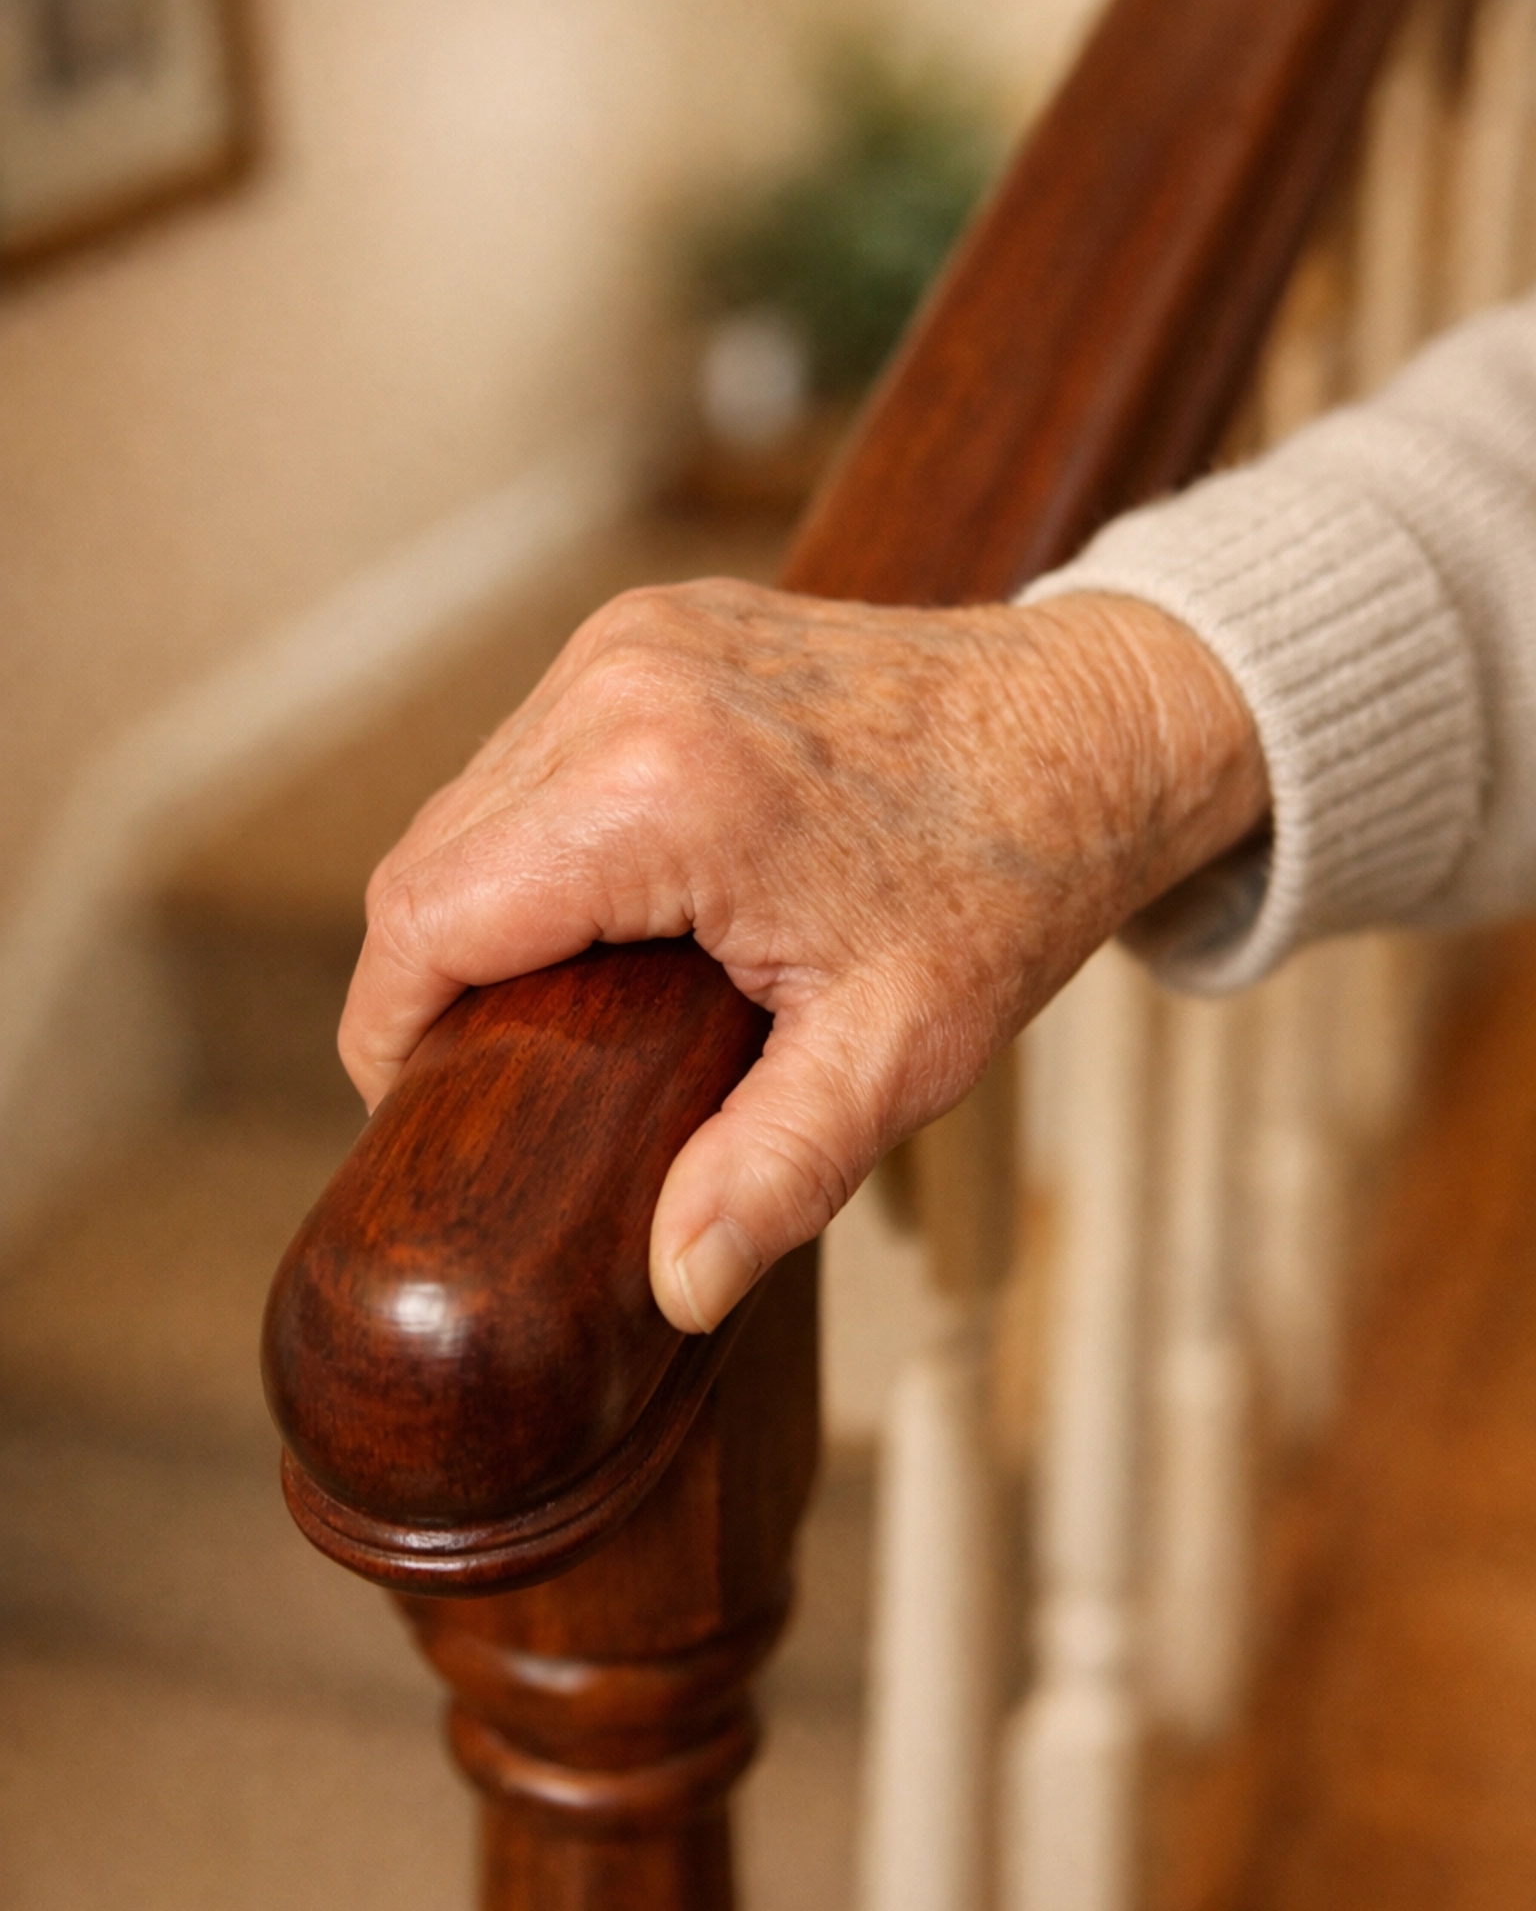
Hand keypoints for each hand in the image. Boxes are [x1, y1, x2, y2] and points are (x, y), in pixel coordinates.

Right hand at [339, 579, 1266, 1332]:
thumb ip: (774, 1172)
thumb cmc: (1013, 878)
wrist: (1098, 720)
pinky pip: (532, 746)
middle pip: (428, 857)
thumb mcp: (902, 1050)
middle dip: (430, 977)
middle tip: (490, 1078)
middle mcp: (619, 686)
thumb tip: (676, 1288)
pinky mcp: (653, 623)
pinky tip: (598, 904)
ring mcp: (632, 637)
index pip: (425, 919)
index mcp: (658, 789)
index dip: (391, 1032)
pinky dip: (535, 832)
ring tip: (546, 1002)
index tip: (420, 1109)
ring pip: (470, 797)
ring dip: (480, 901)